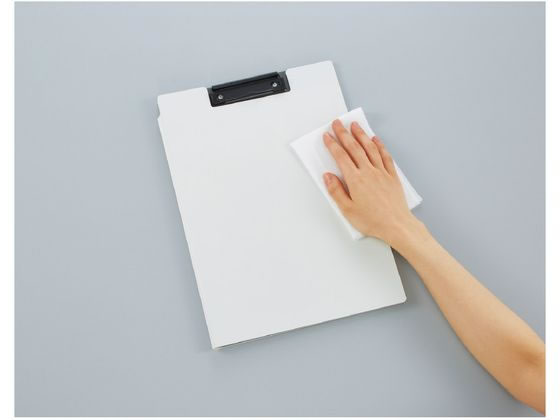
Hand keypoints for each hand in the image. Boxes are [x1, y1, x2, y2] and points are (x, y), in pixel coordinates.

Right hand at [323, 120, 421, 248]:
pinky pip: (385, 156)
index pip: (341, 156)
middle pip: (354, 147)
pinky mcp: (392, 176)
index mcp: (355, 180)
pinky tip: (375, 140)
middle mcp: (368, 172)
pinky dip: (379, 146)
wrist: (396, 225)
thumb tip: (328, 176)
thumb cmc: (373, 220)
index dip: (332, 144)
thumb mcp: (347, 210)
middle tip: (338, 124)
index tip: (327, 136)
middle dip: (344, 133)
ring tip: (355, 126)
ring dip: (361, 135)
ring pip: (370, 148)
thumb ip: (336, 191)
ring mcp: (382, 172)